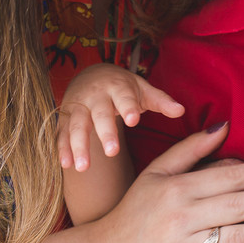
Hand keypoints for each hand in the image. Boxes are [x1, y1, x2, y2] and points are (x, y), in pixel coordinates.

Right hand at [58, 63, 183, 170]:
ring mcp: (78, 107)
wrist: (91, 74)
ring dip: (78, 146)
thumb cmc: (123, 87)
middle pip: (99, 114)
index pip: (124, 98)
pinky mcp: (66, 118)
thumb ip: (161, 101)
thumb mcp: (142, 89)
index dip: (128, 108)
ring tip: (83, 167)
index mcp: (117, 87)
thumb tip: (181, 110)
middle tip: (112, 152)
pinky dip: (62, 149)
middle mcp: (96, 96)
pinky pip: (62, 133)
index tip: (134, 120)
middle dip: (105, 132)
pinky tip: (66, 165)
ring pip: (77, 126)